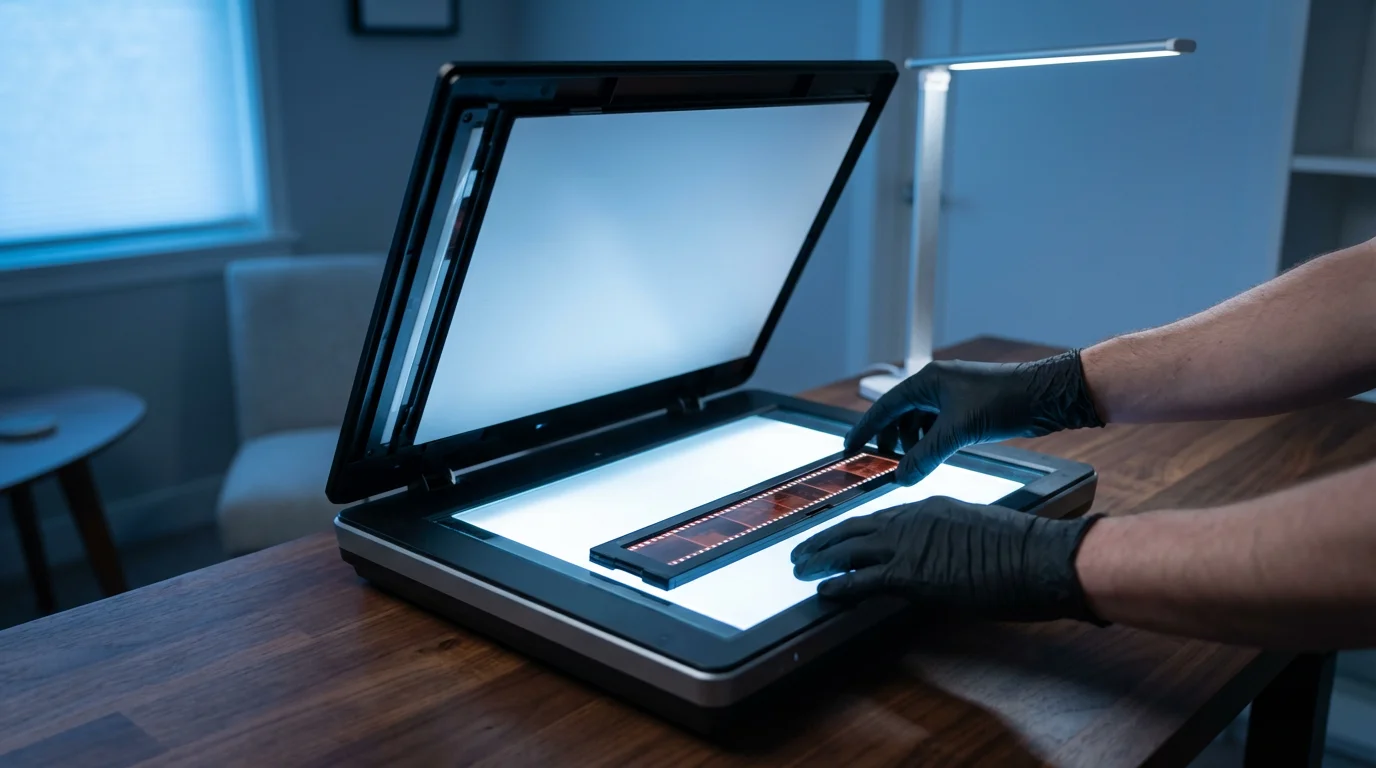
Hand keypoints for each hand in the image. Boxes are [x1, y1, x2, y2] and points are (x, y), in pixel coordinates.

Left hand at [791, 497, 1104, 623]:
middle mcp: (914, 518)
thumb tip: (943, 557)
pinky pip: (864, 578)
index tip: (837, 535)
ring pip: (850, 548)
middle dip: (824, 538)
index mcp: (931, 506)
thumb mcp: (979, 532)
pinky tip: (824, 590)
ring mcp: (911, 544)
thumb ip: (951, 539)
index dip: (854, 529)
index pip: (880, 516)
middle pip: (855, 526)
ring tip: (800, 568)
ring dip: (820, 559)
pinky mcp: (913, 573)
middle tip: (802, 549)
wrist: (1041, 555)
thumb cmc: (1025, 548)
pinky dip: (840, 584)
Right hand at [849, 351, 1103, 484]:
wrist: (1046, 396)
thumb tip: (901, 477)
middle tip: (884, 464)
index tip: (850, 448)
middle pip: (899, 416)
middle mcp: (935, 386)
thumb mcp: (958, 430)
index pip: (884, 406)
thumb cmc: (1004, 399)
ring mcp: (951, 397)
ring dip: (912, 445)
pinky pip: (937, 428)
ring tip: (914, 464)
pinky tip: (934, 457)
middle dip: (890, 441)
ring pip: (919, 424)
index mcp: (927, 381)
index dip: (865, 428)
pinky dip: (930, 443)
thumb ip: (926, 455)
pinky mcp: (967, 410)